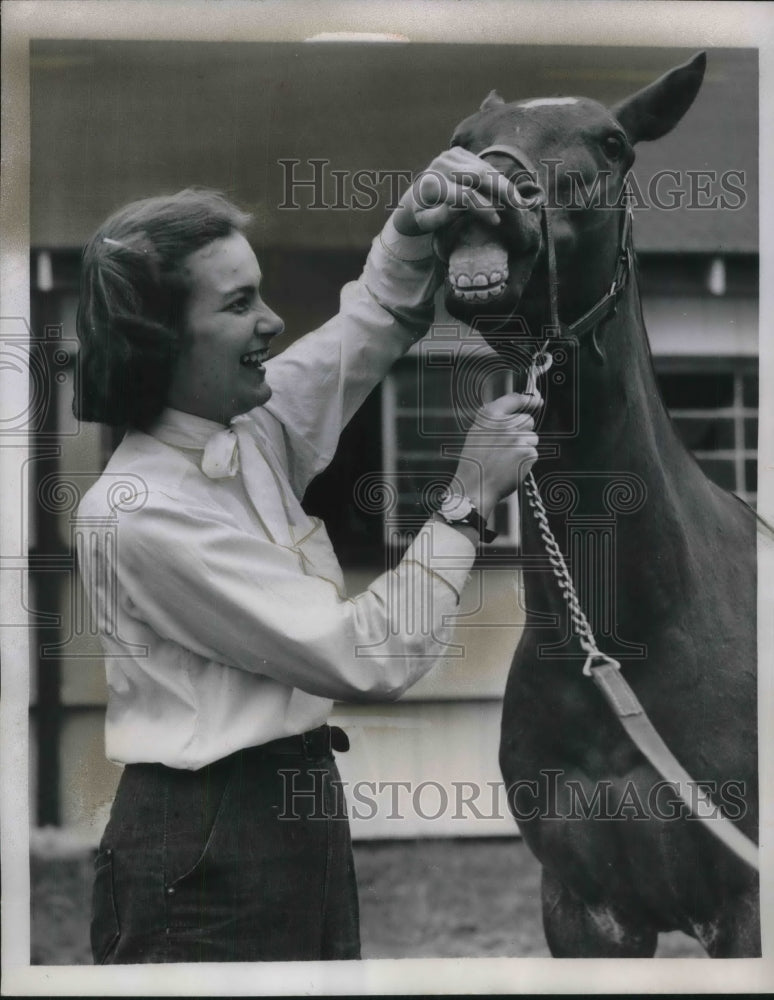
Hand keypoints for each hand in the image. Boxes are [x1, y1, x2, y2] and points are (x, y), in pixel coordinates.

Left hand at [391, 147, 513, 236]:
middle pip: (478, 176)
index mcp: (431, 184)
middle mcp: (440, 165)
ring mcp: (449, 155)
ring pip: (483, 168)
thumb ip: (441, 217)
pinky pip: (481, 164)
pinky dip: (496, 176)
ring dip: (502, 183)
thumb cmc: (422, 216)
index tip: (496, 221)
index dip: (483, 207)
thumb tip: (460, 207)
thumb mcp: (426, 224)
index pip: (464, 195)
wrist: (414, 197)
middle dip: (501, 190)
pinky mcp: (458, 152)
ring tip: (518, 198)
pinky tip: (508, 189)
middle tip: (518, 204)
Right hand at [452, 391, 541, 519]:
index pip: (514, 399)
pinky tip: (512, 467)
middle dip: (523, 431)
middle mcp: (505, 424)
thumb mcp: (476, 434)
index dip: (528, 399)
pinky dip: (526, 461)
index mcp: (490, 416)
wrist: (475, 486)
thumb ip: (494, 421)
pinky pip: (533, 453)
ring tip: (507, 459)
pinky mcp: (527, 452)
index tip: (536, 400)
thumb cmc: (474, 464)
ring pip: (532, 437)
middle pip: (527, 420)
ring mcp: (518, 438)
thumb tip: (512, 415)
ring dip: (524, 447)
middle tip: (509, 446)